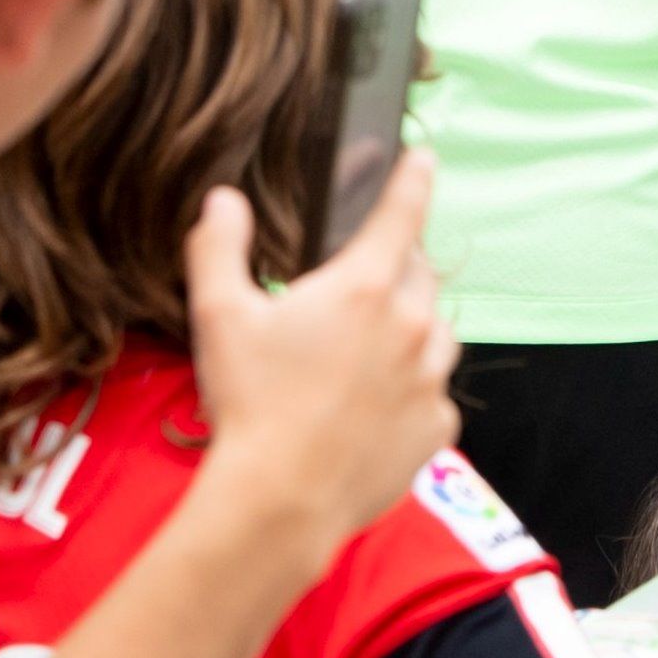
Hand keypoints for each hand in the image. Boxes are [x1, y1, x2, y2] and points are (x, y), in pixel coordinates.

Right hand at [187, 148, 457, 557]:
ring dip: (410, 328)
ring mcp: (431, 378)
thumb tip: (222, 200)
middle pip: (419, 273)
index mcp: (366, 287)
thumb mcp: (219, 317)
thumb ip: (220, 248)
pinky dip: (410, 391)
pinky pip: (432, 394)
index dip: (414, 179)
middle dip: (396, 267)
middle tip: (356, 290)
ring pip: (436, 332)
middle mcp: (414, 324)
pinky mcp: (438, 426)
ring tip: (363, 352)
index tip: (425, 156)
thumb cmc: (248, 404)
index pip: (403, 212)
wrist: (280, 502)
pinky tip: (369, 408)